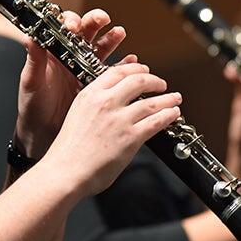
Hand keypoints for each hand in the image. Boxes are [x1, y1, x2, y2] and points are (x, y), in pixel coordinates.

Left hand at [14, 9, 128, 157]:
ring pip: (101, 47)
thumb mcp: (31, 83)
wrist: (44, 134)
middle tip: (102, 19)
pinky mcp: (97, 84)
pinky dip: (124, 64)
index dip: (71, 22)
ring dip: (112, 38)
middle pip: (86, 31)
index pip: (63, 28)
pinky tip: (130, 60)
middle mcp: (70, 57)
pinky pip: (113, 70)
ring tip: (119, 33)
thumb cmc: (33, 107)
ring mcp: (85, 69)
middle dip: (95, 21)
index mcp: (53, 52)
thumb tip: (30, 36)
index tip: (74, 26)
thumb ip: (33, 60)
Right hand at [43, 63, 182, 196]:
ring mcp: (119, 119)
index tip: (143, 69)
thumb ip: (95, 104)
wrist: (64, 172)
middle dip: (154, 80)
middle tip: (161, 84)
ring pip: (152, 102)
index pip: (117, 71)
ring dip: (167, 98)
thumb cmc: (68, 150)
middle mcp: (105, 102)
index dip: (135, 68)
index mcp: (90, 94)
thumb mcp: (78, 115)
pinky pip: (156, 121)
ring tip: (175, 98)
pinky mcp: (130, 137)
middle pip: (138, 81)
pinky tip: (173, 114)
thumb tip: (114, 99)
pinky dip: (168, 115)